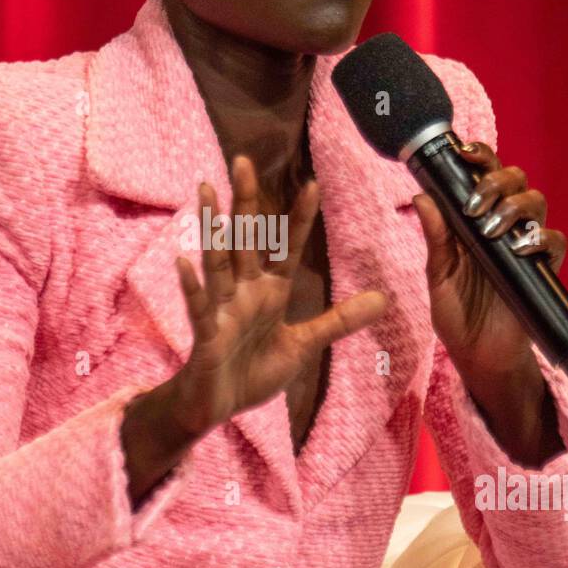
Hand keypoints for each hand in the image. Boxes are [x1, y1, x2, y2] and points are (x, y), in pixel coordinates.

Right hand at [171, 155, 386, 436]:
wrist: (217, 406)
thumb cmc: (252, 372)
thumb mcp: (303, 345)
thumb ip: (338, 321)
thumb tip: (383, 299)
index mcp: (269, 292)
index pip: (286, 248)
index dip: (298, 219)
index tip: (312, 185)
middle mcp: (245, 291)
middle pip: (247, 240)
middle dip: (246, 202)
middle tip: (243, 160)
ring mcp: (223, 308)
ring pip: (218, 261)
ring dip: (212, 227)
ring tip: (206, 191)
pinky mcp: (206, 333)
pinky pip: (199, 306)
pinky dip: (192, 286)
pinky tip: (184, 261)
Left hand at [411, 140, 567, 375]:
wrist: (478, 356)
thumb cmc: (457, 314)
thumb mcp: (439, 275)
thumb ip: (436, 238)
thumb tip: (422, 196)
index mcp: (475, 221)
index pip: (483, 175)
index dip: (479, 156)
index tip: (462, 152)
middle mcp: (503, 225)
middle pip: (515, 179)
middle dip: (496, 180)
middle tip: (475, 205)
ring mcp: (525, 245)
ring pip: (537, 201)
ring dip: (514, 206)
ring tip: (492, 230)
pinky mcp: (543, 269)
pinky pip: (556, 240)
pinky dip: (541, 238)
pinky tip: (521, 248)